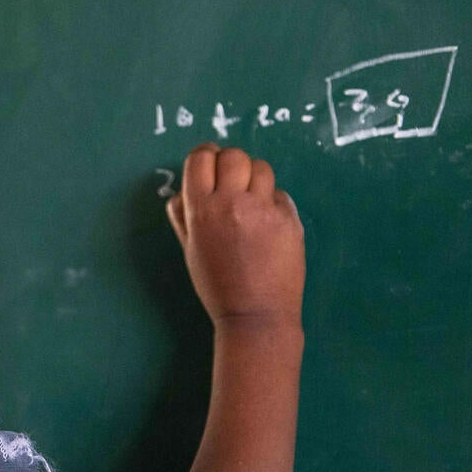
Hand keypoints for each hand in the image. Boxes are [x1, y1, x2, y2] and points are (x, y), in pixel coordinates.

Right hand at [165, 144, 304, 328]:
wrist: (256, 315)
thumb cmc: (217, 285)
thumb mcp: (190, 250)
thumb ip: (183, 216)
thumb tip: (181, 190)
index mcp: (201, 210)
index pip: (200, 157)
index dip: (205, 157)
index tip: (210, 166)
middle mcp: (232, 203)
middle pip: (233, 155)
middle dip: (231, 164)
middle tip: (232, 183)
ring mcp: (264, 210)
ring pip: (261, 168)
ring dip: (255, 179)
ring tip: (253, 202)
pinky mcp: (290, 219)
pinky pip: (280, 194)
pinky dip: (273, 203)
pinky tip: (269, 225)